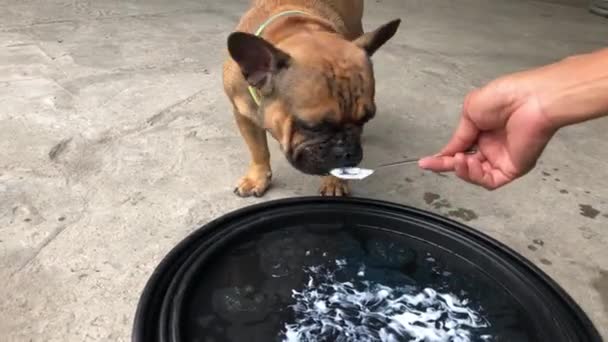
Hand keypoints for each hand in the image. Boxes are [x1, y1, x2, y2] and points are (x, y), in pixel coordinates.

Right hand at [419, 77, 557, 189]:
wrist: (531, 100)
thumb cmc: (505, 96)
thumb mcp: (471, 110)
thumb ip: (459, 135)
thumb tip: (449, 150)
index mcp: (483, 130)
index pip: (459, 148)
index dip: (443, 156)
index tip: (426, 162)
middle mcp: (493, 146)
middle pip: (465, 164)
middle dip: (448, 165)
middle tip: (432, 165)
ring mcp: (503, 158)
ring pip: (476, 175)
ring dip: (462, 170)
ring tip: (457, 160)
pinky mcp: (513, 169)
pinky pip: (489, 180)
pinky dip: (475, 176)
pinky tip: (468, 163)